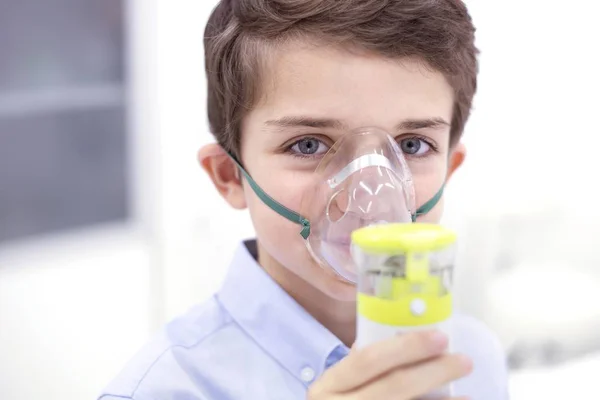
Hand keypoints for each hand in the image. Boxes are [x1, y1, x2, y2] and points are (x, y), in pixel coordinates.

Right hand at [307, 330, 471, 399]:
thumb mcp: (336, 387)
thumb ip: (359, 366)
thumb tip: (402, 337)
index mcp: (328, 386)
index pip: (368, 360)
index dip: (405, 348)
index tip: (439, 337)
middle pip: (394, 386)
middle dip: (432, 372)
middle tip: (463, 361)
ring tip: (467, 392)